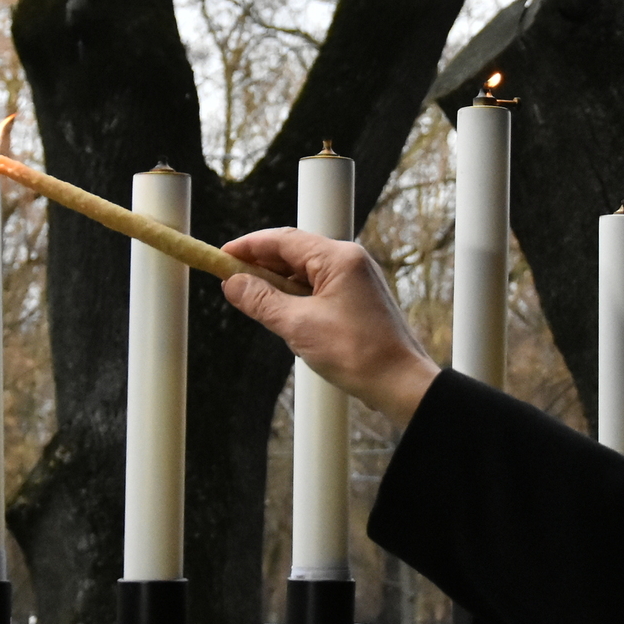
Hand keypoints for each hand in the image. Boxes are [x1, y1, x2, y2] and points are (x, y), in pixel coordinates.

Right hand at [221, 228, 437, 424]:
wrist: (401, 384)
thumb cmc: (358, 353)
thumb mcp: (298, 326)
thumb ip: (261, 301)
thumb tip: (233, 284)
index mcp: (339, 258)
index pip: (283, 239)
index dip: (249, 246)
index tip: (223, 256)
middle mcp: (350, 261)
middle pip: (294, 252)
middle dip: (261, 266)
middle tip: (230, 281)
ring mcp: (356, 279)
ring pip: (305, 272)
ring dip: (278, 284)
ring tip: (252, 301)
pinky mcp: (358, 299)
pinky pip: (318, 288)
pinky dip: (296, 297)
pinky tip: (282, 313)